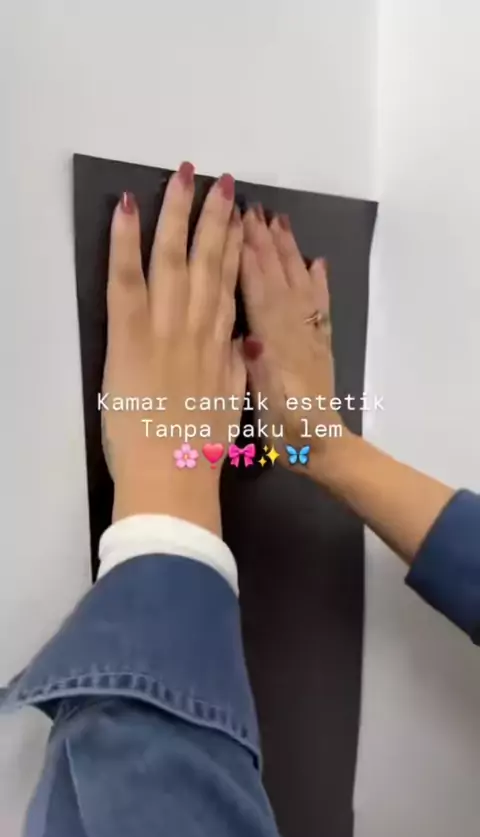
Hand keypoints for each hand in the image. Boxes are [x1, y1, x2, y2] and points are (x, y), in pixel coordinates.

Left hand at [102, 163, 244, 532]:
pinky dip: (126, 242)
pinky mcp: (131, 336)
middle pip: (209, 261)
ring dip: (179, 213)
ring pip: (173, 259)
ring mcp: (166, 328)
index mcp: (221, 345)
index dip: (235, 248)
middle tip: (221, 181)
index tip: (241, 218)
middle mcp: (198, 327)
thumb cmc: (202, 452)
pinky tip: (128, 207)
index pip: (230, 285)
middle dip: (215, 217)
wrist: (175, 477)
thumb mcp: (231, 406)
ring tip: (185, 175)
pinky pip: (127, 280)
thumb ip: (236, 368)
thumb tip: (244, 343)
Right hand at [240, 207, 349, 478]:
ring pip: (298, 282)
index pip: (256, 289)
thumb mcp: (262, 406)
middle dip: (264, 241)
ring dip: (288, 250)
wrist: (321, 448)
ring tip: (280, 219)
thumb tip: (246, 338)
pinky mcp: (321, 344)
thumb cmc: (283, 431)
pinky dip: (319, 281)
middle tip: (252, 207)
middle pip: (278, 277)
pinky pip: (320, 305)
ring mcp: (310, 335)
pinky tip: (317, 261)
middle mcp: (293, 331)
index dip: (245, 255)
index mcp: (273, 344)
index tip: (234, 220)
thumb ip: (257, 371)